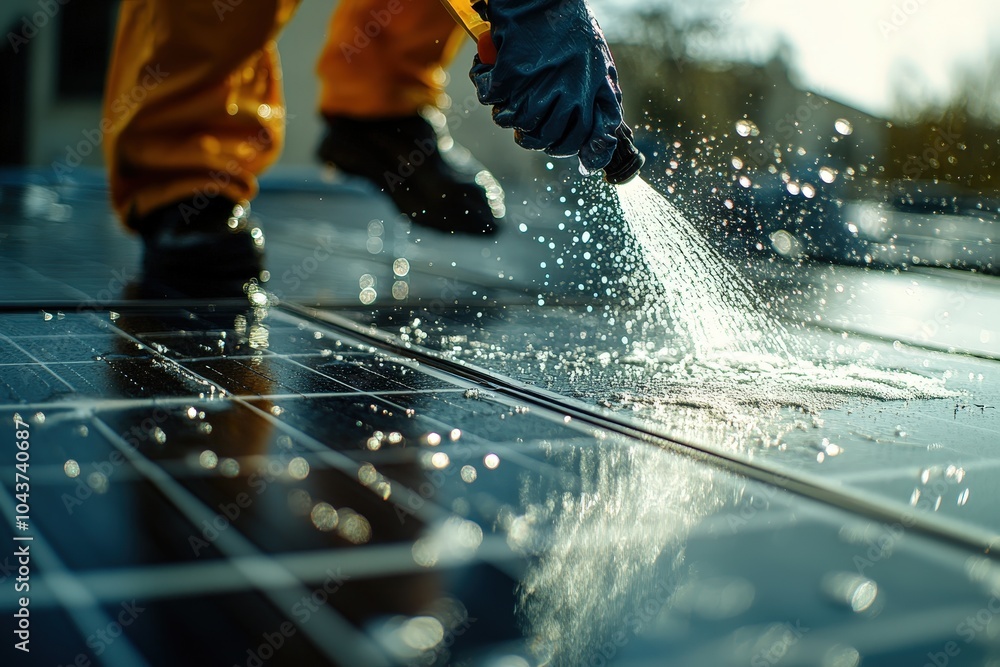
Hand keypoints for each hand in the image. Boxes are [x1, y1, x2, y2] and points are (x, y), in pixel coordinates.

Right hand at [470, 0, 623, 171]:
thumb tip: (596, 158)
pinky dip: (487, 86)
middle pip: (542, 138)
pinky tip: (494, 72)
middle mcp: (566, 91)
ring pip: (514, 122)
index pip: (576, 141)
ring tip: (511, 92)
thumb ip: (604, 111)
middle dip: (531, 135)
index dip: (562, 146)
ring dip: (506, 111)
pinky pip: (492, 98)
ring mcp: (536, 83)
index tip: (553, 142)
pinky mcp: (510, 73)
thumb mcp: (600, 69)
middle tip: (527, 116)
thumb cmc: (572, 32)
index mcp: (590, 93)